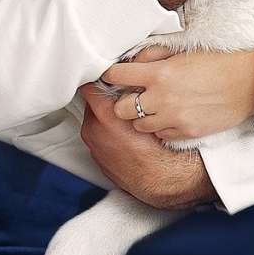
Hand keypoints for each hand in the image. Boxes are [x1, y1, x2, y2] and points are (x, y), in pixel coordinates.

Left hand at [77, 79, 218, 209]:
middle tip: (125, 97)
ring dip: (108, 117)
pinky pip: (100, 138)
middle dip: (107, 99)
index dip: (101, 79)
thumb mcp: (153, 108)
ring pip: (96, 121)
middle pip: (93, 103)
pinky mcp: (98, 158)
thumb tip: (132, 74)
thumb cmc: (161, 146)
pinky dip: (109, 134)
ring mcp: (93, 145)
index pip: (90, 85)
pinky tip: (127, 136)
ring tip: (128, 117)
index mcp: (103, 114)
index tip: (110, 76)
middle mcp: (93, 129)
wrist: (162, 180)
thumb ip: (135, 89)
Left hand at [99, 47, 253, 141]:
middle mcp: (162, 99)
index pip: (116, 76)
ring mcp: (174, 118)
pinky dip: (161, 127)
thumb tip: (132, 62)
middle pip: (120, 109)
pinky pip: (161, 135)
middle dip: (123, 100)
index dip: (111, 75)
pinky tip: (172, 116)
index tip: (114, 75)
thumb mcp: (183, 50)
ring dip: (142, 116)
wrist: (251, 81)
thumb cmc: (219, 61)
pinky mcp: (187, 132)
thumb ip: (153, 55)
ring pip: (138, 126)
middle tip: (133, 94)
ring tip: (155, 106)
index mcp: (159, 74)